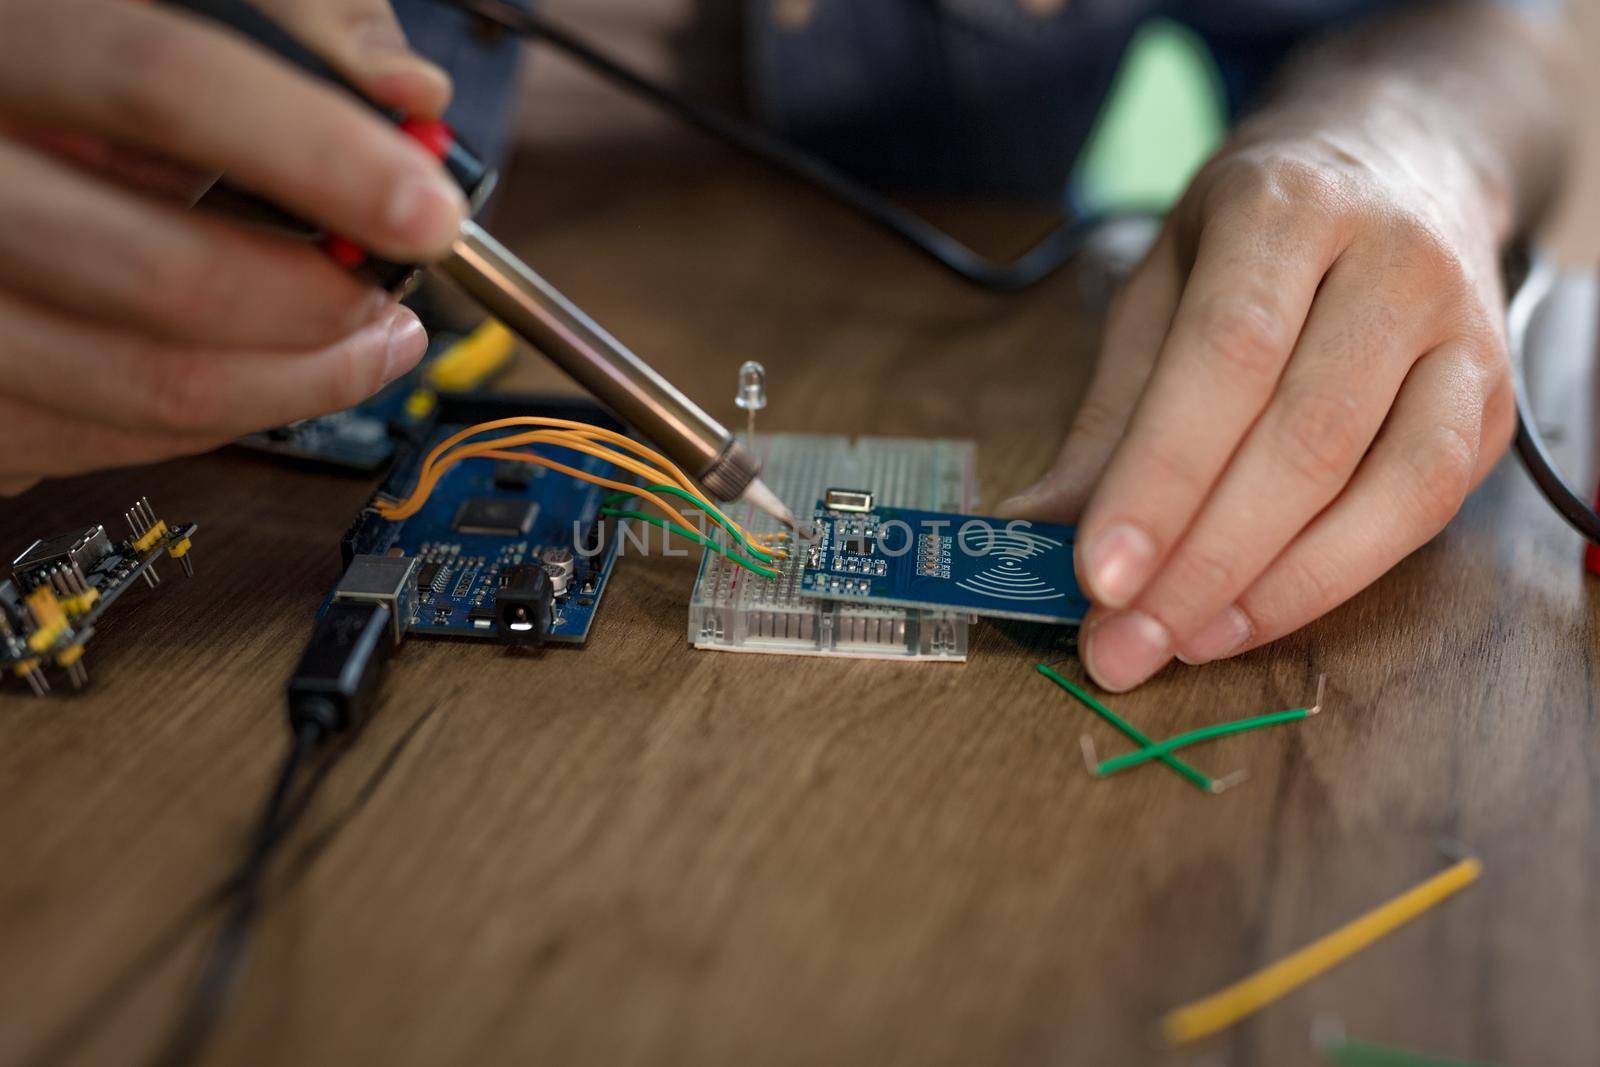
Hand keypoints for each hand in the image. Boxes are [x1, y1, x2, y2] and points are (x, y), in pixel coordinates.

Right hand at [0, 0, 463, 494]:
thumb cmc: (66, 69)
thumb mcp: (154, 5)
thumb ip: (289, 24)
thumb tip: (407, 89)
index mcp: (2, 41)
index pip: (159, 87)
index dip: (315, 153)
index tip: (423, 208)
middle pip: (164, 273)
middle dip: (320, 303)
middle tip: (389, 296)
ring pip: (154, 384)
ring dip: (303, 381)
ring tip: (366, 340)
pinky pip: (120, 439)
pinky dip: (231, 413)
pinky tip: (275, 371)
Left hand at [1003, 119, 1514, 689]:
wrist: (1403, 160)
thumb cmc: (1256, 234)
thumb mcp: (1160, 289)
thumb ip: (1108, 414)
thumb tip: (1030, 529)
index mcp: (1287, 206)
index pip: (1225, 356)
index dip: (1162, 477)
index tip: (1098, 576)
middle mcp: (1393, 260)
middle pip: (1306, 435)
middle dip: (1203, 561)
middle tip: (1123, 643)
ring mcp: (1463, 329)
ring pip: (1389, 484)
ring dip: (1274, 588)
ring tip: (1180, 643)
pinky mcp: (1497, 398)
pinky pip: (1427, 506)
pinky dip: (1336, 577)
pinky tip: (1254, 615)